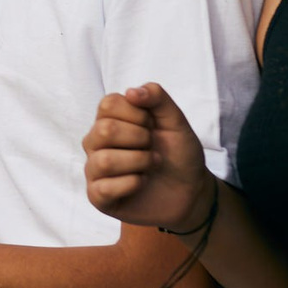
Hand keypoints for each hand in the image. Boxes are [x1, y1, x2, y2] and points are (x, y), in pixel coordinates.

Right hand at [83, 84, 212, 229]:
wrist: (192, 191)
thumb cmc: (179, 154)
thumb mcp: (176, 121)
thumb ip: (157, 98)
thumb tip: (131, 91)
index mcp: (110, 120)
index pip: (108, 104)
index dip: (137, 114)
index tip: (152, 126)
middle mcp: (96, 143)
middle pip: (103, 130)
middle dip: (140, 139)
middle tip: (152, 147)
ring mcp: (95, 169)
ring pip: (104, 161)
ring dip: (139, 162)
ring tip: (151, 166)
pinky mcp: (97, 196)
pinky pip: (104, 188)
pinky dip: (132, 184)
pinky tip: (141, 183)